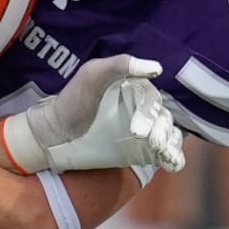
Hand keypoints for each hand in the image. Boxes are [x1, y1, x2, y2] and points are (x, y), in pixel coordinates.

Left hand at [0, 55, 185, 173]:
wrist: (54, 134)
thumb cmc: (71, 101)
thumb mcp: (91, 74)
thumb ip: (120, 65)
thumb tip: (156, 68)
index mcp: (134, 88)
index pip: (151, 99)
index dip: (147, 114)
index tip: (136, 131)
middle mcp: (142, 108)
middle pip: (163, 117)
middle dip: (160, 131)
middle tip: (151, 143)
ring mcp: (144, 130)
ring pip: (169, 133)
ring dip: (170, 143)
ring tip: (162, 153)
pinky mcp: (141, 150)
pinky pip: (165, 152)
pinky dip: (174, 157)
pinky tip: (172, 163)